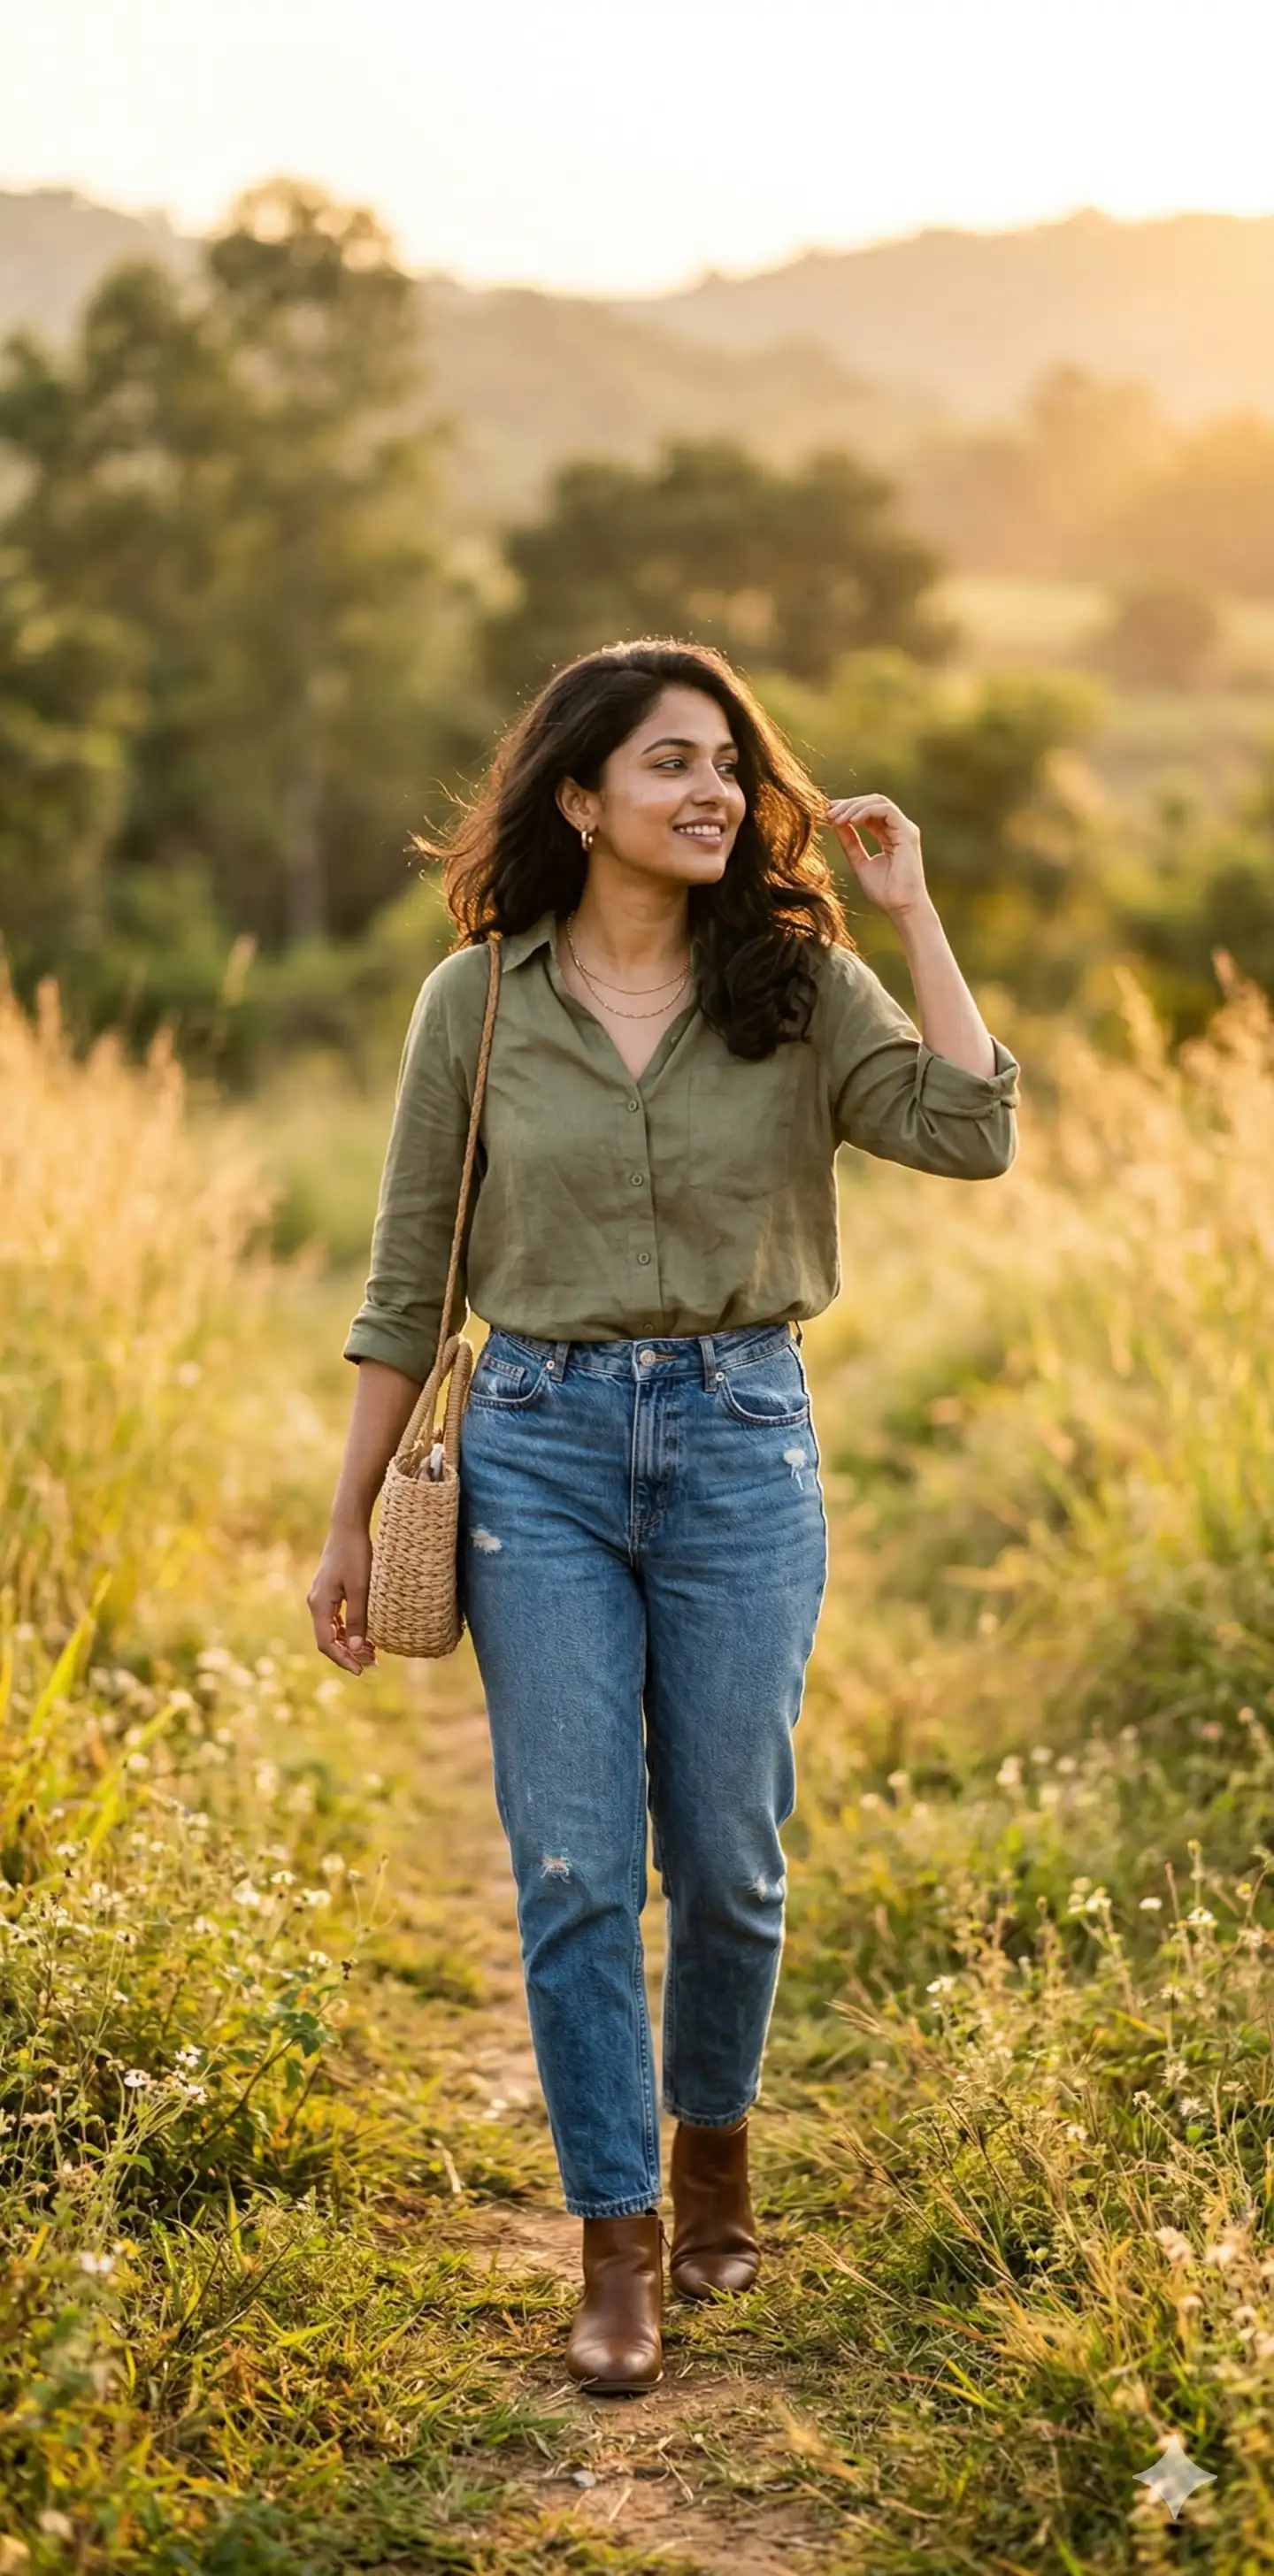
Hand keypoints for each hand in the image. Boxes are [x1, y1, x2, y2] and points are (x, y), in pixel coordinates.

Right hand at [307, 1524, 375, 1675]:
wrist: (348, 1526)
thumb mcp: (360, 1588)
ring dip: (350, 1644)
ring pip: (333, 1630)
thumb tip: (355, 1649)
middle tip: (372, 1664)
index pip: (326, 1643)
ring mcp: (322, 1597)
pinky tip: (366, 1635)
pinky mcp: (330, 1591)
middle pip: (328, 1639)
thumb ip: (357, 1619)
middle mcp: (316, 1603)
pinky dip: (350, 1630)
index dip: (343, 1660)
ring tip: (372, 1653)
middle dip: (348, 1654)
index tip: (361, 1671)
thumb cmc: (355, 1554)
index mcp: (319, 1605)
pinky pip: (337, 1619)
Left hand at [827, 793, 930, 920]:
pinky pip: (886, 810)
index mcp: (890, 836)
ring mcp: (905, 829)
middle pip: (873, 803)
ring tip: (837, 818)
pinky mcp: (908, 833)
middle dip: (849, 804)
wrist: (901, 908)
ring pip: (879, 802)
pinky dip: (866, 811)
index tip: (828, 812)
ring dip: (855, 806)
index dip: (848, 809)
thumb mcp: (859, 862)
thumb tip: (836, 823)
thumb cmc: (885, 892)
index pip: (869, 813)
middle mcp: (899, 829)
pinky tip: (851, 821)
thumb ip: (850, 842)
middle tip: (829, 812)